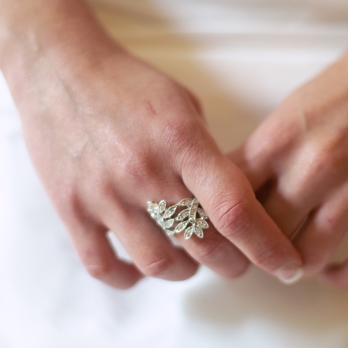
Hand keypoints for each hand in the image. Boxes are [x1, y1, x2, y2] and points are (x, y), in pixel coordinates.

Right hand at [8, 44, 302, 288]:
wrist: (60, 69)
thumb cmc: (131, 84)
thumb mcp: (185, 106)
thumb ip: (209, 156)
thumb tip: (232, 201)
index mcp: (182, 142)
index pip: (235, 209)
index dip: (268, 246)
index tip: (288, 265)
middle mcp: (146, 173)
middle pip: (205, 246)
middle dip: (234, 264)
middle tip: (239, 261)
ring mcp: (104, 195)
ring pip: (159, 264)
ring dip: (187, 271)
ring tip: (192, 260)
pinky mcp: (71, 208)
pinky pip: (102, 266)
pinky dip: (129, 278)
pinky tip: (142, 267)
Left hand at [230, 25, 347, 289]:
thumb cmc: (336, 91)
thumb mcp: (283, 115)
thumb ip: (257, 157)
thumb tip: (229, 196)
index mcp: (277, 144)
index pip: (231, 202)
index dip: (219, 227)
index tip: (220, 235)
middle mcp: (313, 169)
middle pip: (266, 236)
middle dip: (254, 251)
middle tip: (254, 252)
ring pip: (309, 257)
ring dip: (293, 267)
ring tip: (289, 261)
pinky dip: (341, 277)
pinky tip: (329, 271)